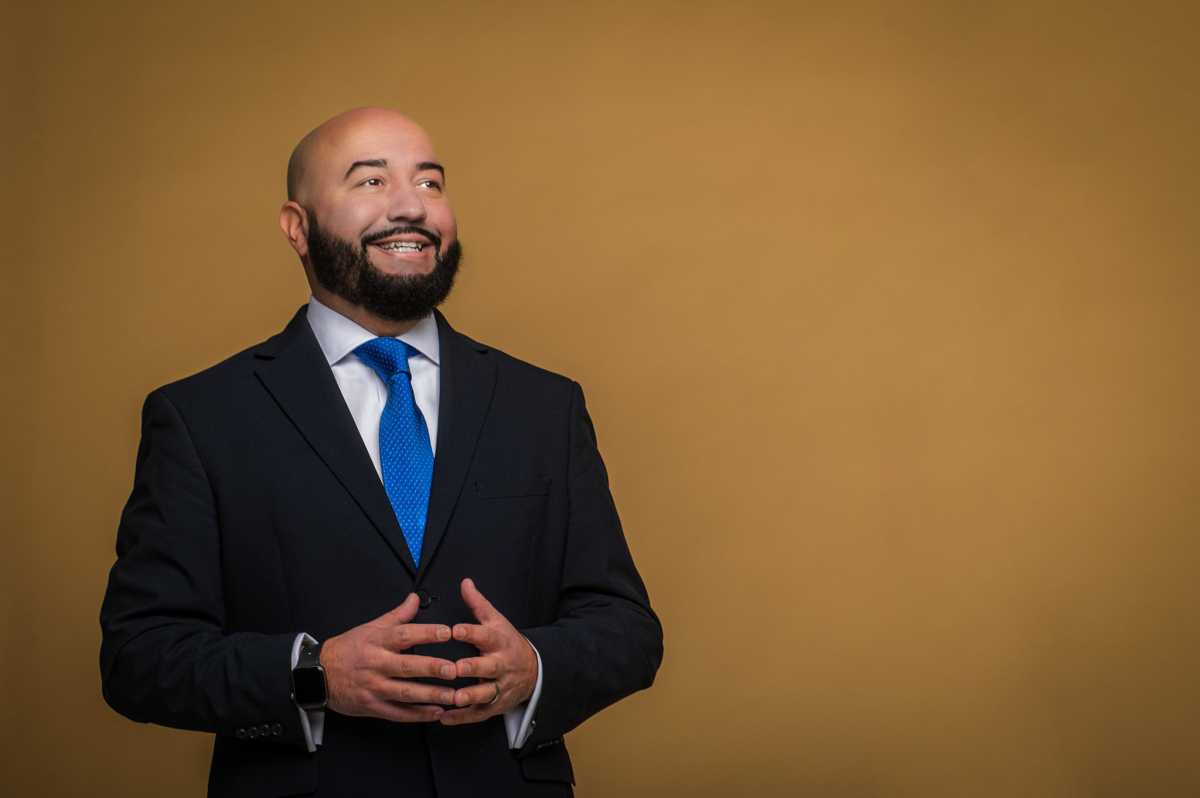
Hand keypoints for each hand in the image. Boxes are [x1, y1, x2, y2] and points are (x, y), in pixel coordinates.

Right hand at [319, 593, 456, 722]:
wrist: (318, 674)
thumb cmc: (348, 648)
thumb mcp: (371, 627)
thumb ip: (397, 615)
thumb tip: (416, 598)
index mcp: (377, 641)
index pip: (404, 635)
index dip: (426, 633)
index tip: (447, 632)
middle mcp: (376, 664)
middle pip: (407, 666)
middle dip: (432, 668)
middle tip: (454, 668)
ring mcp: (374, 687)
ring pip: (406, 692)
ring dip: (431, 695)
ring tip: (453, 695)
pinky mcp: (372, 706)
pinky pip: (398, 713)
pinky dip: (417, 714)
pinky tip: (436, 713)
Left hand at [440, 578, 537, 725]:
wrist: (533, 671)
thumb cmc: (506, 642)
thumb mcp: (496, 620)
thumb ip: (478, 604)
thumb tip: (465, 582)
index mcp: (499, 641)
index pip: (485, 635)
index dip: (471, 632)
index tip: (455, 630)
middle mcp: (501, 664)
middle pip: (489, 667)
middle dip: (473, 668)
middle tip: (456, 668)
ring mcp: (499, 686)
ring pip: (486, 693)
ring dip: (470, 696)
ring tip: (454, 698)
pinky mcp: (495, 705)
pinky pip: (479, 713)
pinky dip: (462, 718)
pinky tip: (445, 717)